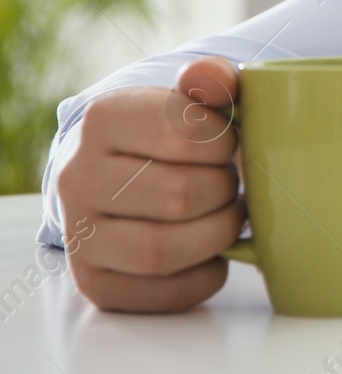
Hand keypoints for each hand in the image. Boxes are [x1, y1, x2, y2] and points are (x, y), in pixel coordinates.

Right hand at [56, 56, 244, 312]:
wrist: (127, 173)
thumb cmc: (177, 133)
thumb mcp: (193, 97)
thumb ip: (213, 80)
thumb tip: (214, 80)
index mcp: (104, 119)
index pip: (183, 133)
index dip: (224, 144)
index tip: (228, 145)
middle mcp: (78, 176)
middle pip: (179, 196)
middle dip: (225, 192)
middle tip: (231, 185)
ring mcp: (80, 234)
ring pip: (161, 250)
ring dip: (217, 236)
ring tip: (228, 218)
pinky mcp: (94, 281)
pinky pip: (159, 293)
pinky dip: (204, 277)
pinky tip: (213, 256)